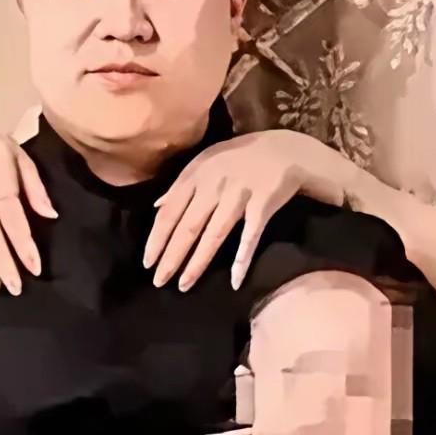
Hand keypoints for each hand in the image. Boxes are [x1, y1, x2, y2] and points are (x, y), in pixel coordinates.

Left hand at [142, 130, 353, 292]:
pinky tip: (235, 281)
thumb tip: (157, 206)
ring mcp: (239, 194)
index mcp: (197, 174)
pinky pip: (251, 236)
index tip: (148, 263)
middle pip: (188, 227)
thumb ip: (182, 184)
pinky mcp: (264, 204)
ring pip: (214, 235)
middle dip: (171, 257)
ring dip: (197, 263)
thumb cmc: (242, 157)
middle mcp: (215, 184)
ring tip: (184, 285)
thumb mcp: (208, 161)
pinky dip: (243, 259)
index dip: (157, 239)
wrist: (287, 149)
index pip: (170, 212)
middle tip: (159, 282)